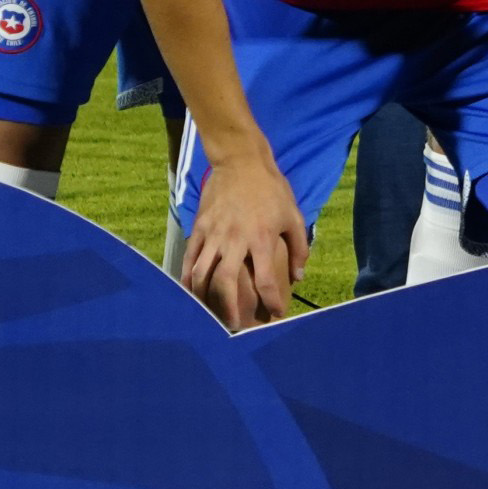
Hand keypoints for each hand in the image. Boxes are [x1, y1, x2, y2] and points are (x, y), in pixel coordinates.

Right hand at [183, 159, 309, 330]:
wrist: (241, 163)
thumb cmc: (272, 190)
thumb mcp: (294, 216)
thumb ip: (300, 247)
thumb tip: (299, 276)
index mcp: (262, 238)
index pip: (266, 280)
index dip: (271, 301)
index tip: (276, 314)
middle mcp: (235, 240)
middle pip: (226, 284)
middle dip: (230, 309)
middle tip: (236, 325)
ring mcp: (213, 235)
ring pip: (203, 274)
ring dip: (205, 299)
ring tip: (210, 315)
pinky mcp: (199, 228)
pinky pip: (190, 259)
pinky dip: (187, 278)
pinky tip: (189, 292)